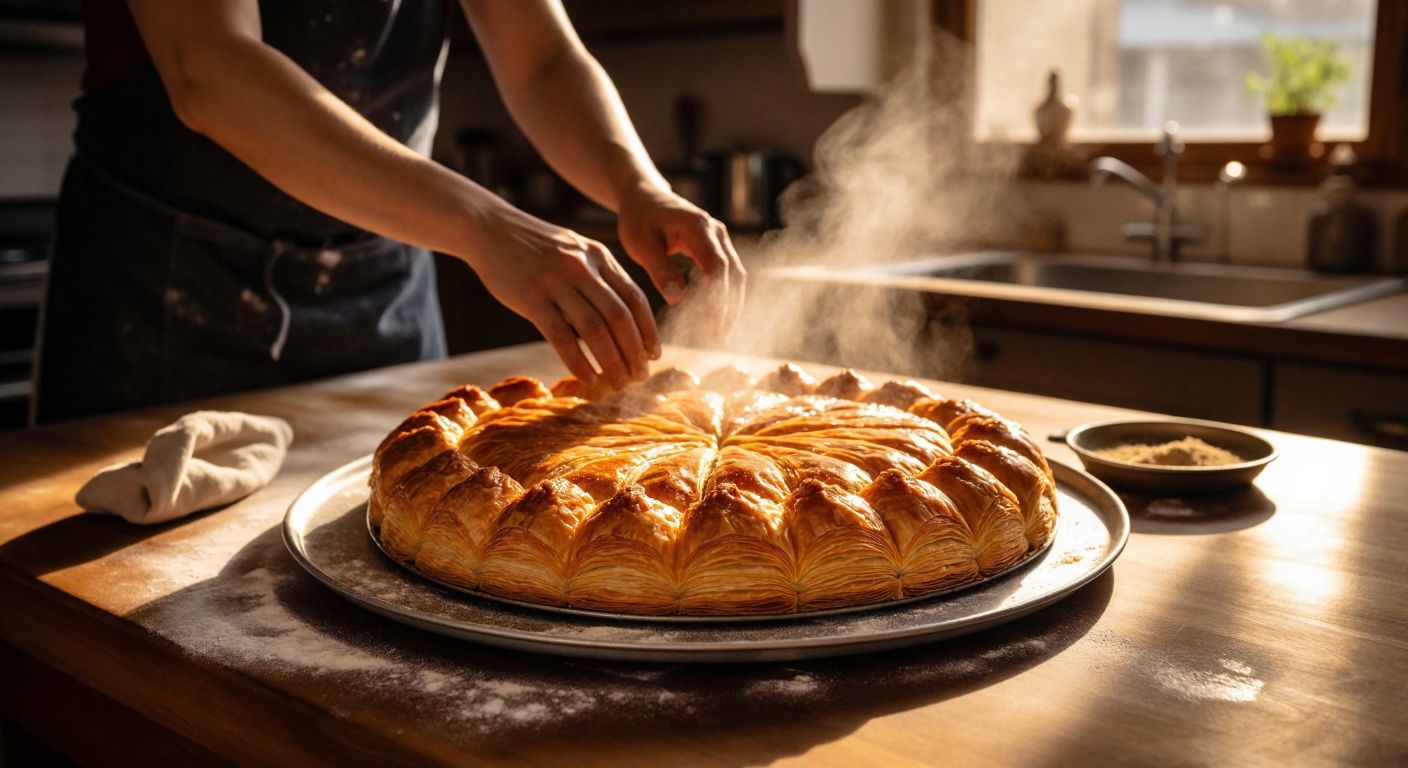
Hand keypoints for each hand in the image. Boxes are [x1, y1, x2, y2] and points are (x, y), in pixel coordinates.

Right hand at [459, 203, 659, 389]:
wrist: (490, 228)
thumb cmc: (536, 248)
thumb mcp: (576, 252)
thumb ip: (599, 278)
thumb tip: (622, 321)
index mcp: (599, 257)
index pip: (635, 298)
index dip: (648, 331)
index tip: (654, 356)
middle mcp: (582, 268)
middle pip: (619, 317)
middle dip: (634, 352)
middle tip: (640, 377)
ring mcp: (556, 282)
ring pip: (595, 329)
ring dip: (612, 361)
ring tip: (619, 383)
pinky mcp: (530, 297)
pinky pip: (560, 336)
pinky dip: (578, 361)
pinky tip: (588, 379)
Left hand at [616, 184, 745, 342]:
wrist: (644, 197)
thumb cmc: (638, 219)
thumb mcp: (640, 243)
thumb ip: (659, 269)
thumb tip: (678, 299)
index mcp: (698, 228)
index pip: (717, 267)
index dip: (717, 299)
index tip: (711, 326)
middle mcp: (716, 231)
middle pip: (733, 273)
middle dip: (729, 308)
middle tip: (719, 338)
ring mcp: (720, 238)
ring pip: (735, 275)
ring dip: (730, 305)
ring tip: (719, 334)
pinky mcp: (717, 246)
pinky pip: (728, 273)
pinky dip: (725, 296)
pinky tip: (715, 318)